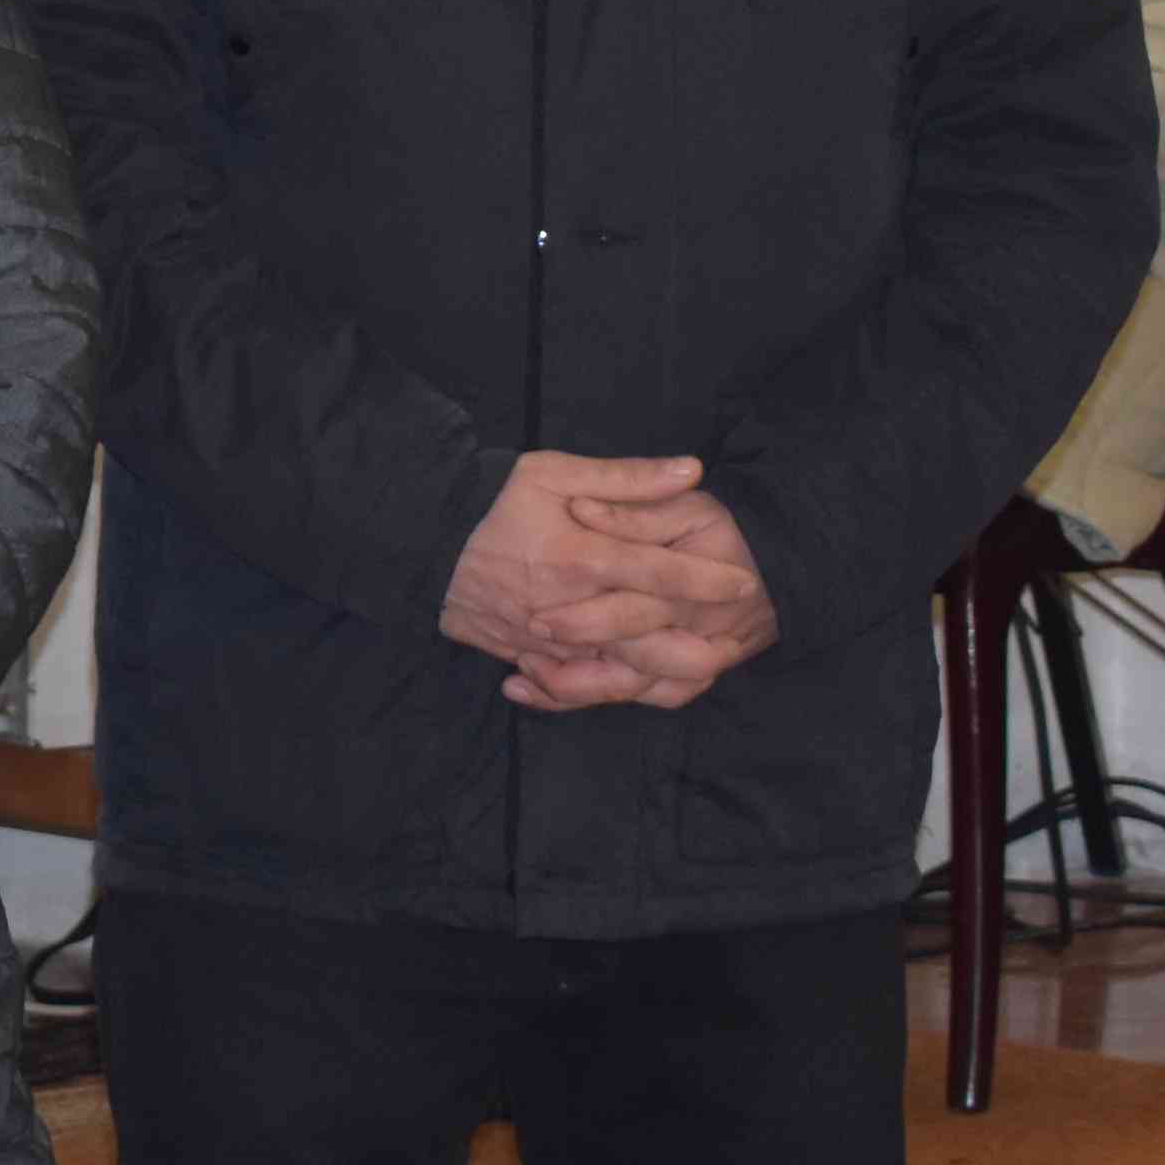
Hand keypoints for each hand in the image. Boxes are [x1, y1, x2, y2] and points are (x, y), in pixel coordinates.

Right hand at [443, 452, 765, 687]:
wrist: (420, 541)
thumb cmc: (489, 500)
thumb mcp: (551, 472)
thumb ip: (625, 476)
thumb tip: (691, 470)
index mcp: (581, 557)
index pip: (660, 574)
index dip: (707, 580)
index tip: (745, 583)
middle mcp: (569, 608)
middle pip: (648, 644)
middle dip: (699, 648)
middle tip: (735, 643)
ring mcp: (547, 641)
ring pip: (616, 677)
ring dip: (662, 678)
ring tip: (700, 668)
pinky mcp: (526, 658)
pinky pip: (574, 691)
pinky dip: (608, 694)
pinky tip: (636, 686)